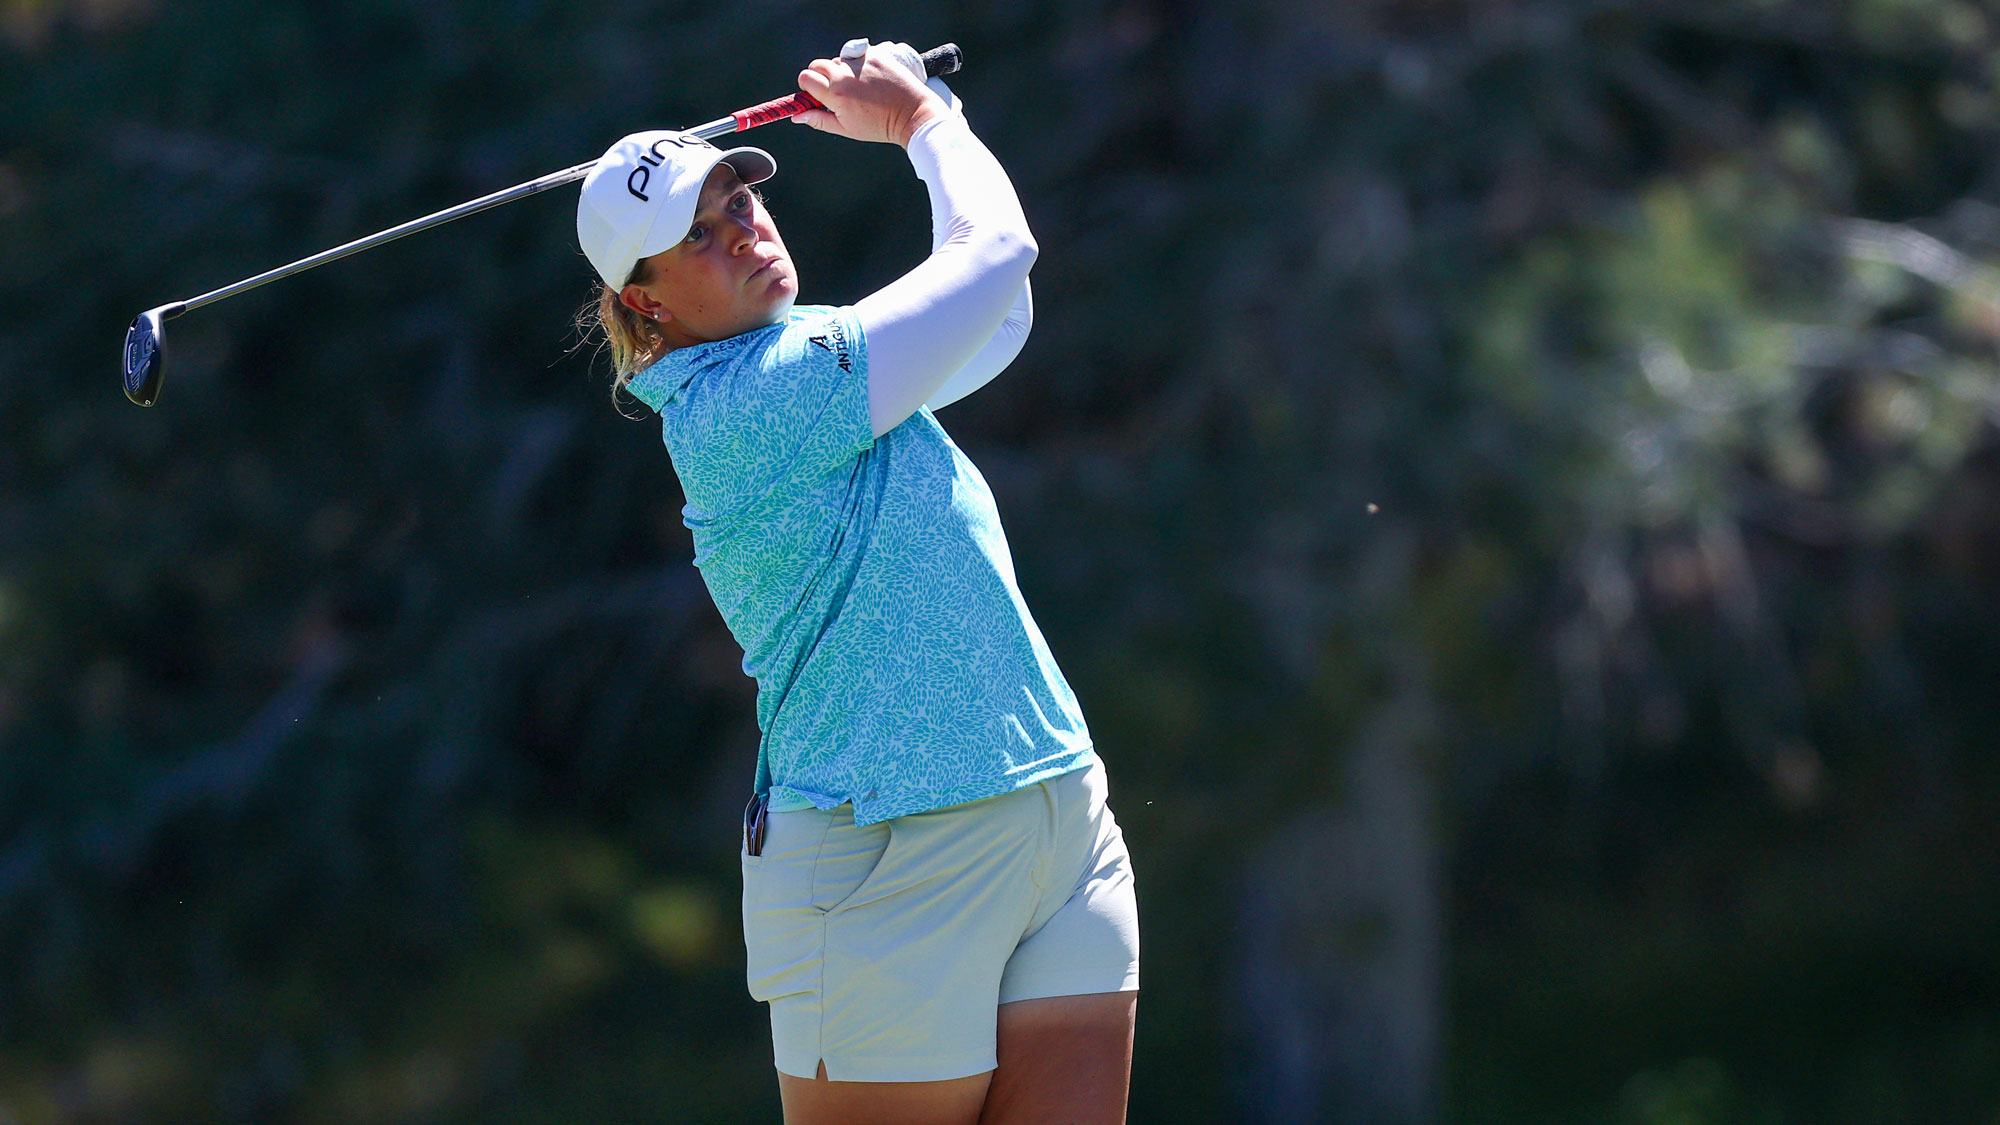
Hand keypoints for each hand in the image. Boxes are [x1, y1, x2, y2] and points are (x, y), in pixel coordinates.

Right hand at [793, 43, 947, 146]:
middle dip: (821, 76)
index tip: (816, 93)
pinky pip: (856, 54)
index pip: (806, 77)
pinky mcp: (874, 54)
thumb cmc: (879, 126)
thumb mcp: (846, 129)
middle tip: (836, 90)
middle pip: (818, 64)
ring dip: (842, 70)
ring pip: (838, 60)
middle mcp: (846, 75)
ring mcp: (861, 62)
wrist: (911, 114)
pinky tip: (871, 79)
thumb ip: (819, 120)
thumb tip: (796, 115)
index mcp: (836, 95)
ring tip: (860, 87)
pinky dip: (859, 64)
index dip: (808, 86)